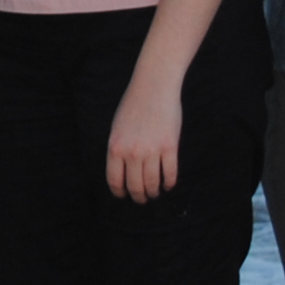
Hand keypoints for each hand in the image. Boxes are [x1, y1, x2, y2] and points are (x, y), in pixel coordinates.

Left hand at [103, 75, 184, 204]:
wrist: (153, 86)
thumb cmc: (134, 105)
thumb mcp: (117, 128)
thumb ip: (118, 150)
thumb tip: (122, 173)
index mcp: (115, 147)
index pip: (115, 180)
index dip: (120, 192)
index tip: (124, 195)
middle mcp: (132, 152)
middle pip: (135, 186)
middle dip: (139, 197)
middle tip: (142, 198)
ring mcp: (151, 150)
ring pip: (152, 183)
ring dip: (154, 192)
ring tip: (155, 193)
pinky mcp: (170, 147)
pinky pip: (170, 173)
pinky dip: (169, 183)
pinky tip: (168, 184)